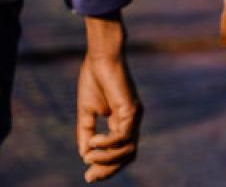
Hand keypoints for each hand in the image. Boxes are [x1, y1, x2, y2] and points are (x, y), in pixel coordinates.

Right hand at [77, 14, 141, 182]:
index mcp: (122, 122)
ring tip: (90, 156)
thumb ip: (87, 132)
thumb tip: (85, 155)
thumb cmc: (95, 80)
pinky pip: (124, 135)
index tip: (88, 176)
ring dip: (108, 158)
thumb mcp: (87, 111)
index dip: (107, 167)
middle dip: (109, 169)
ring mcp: (134, 115)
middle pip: (128, 156)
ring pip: (129, 149)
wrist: (101, 57)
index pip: (121, 152)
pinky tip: (94, 141)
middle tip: (89, 176)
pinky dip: (108, 142)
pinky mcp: (132, 108)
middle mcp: (132, 121)